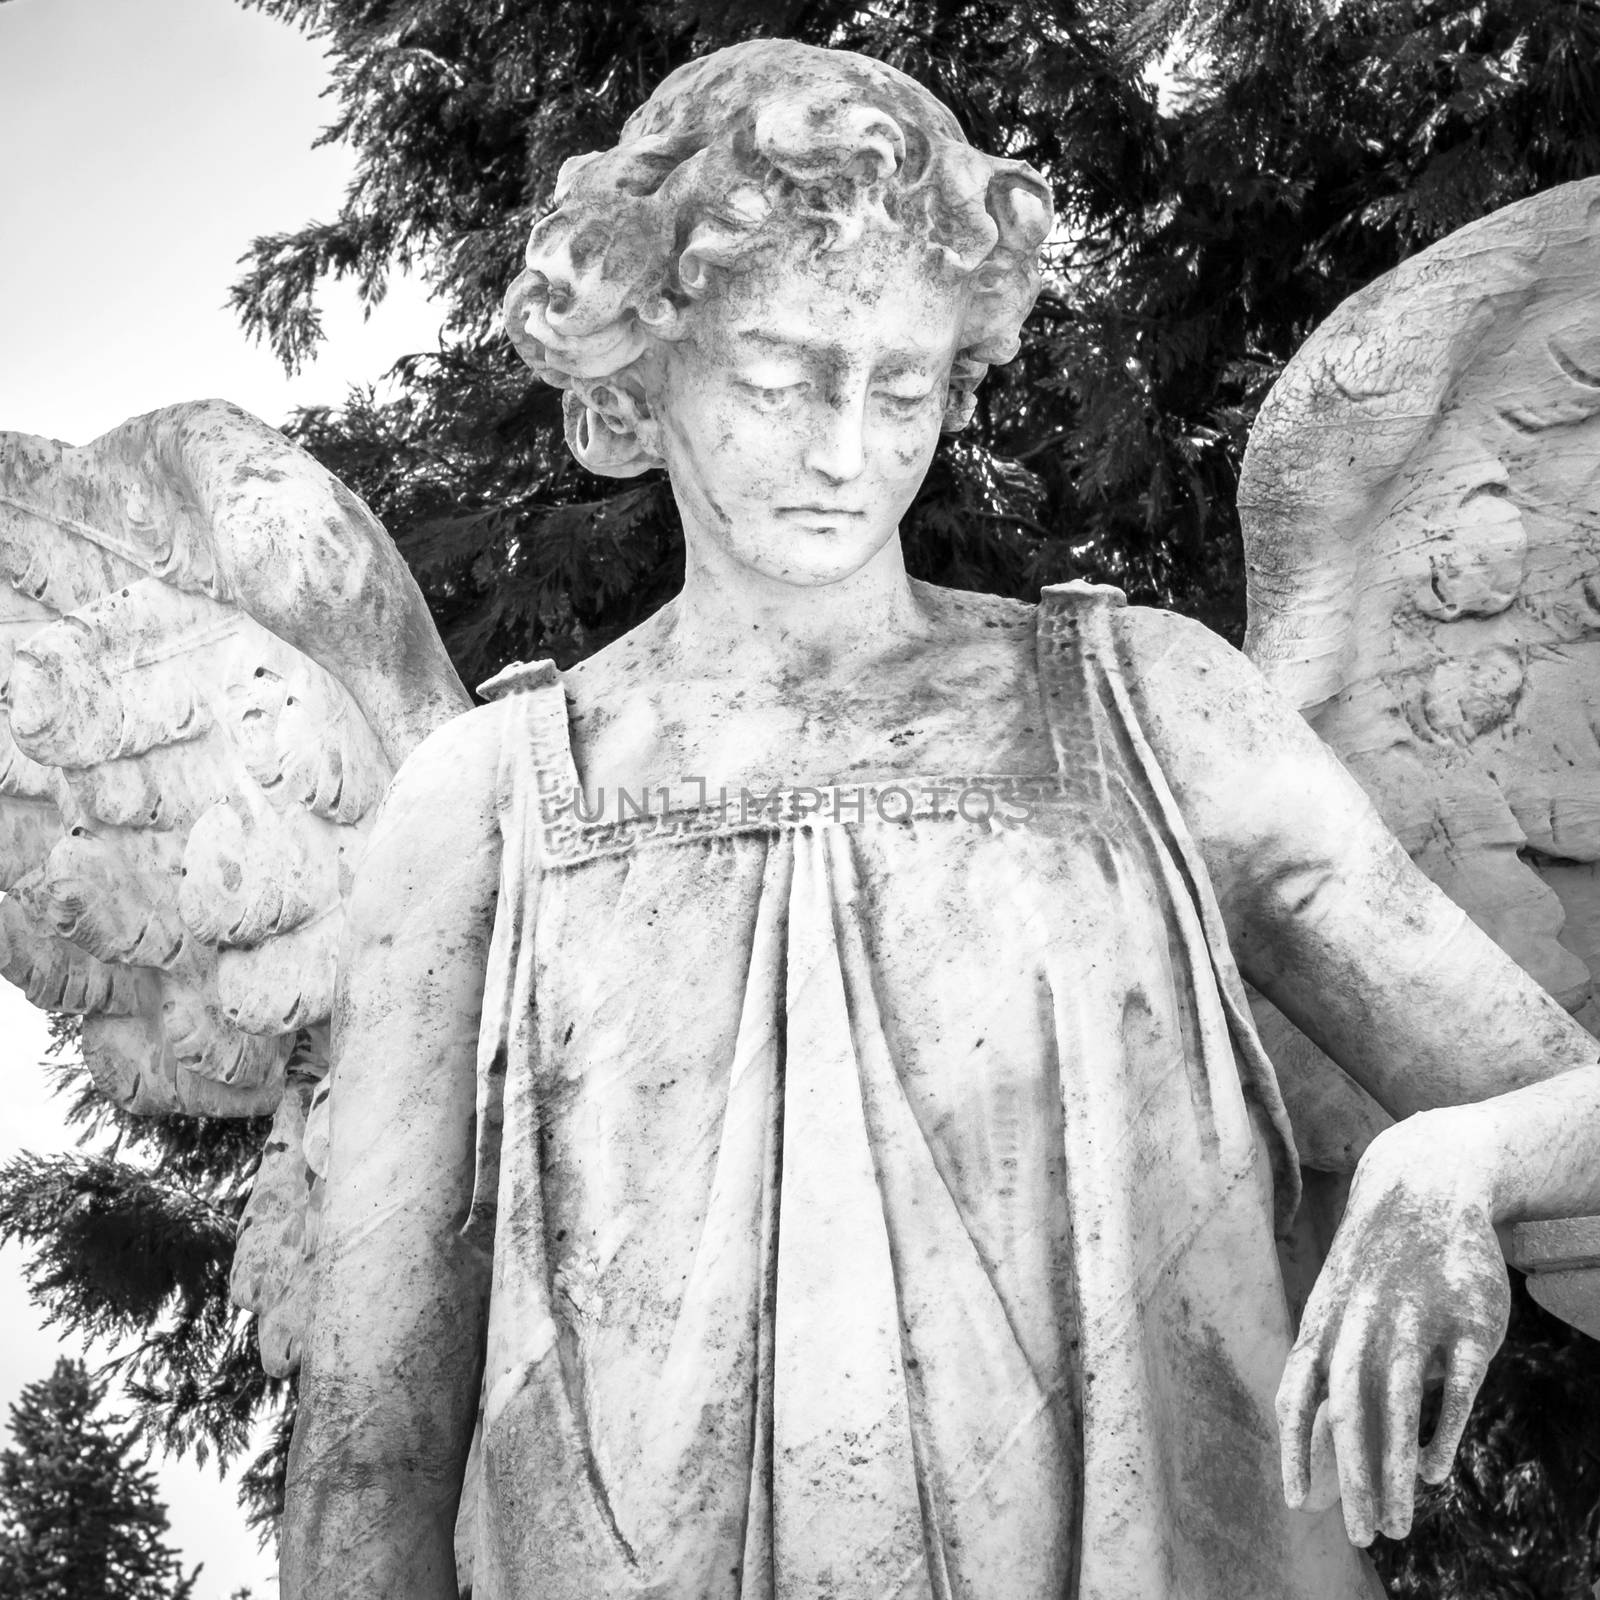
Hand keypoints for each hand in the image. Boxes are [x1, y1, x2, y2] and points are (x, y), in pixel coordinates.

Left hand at [1275, 1120, 1510, 1545]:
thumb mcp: (1339, 1313)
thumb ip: (1326, 1380)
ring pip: (1397, 1396)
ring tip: (1397, 1522)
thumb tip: (1310, 1453)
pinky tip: (1436, 1471)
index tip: (1297, 1503)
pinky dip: (1442, 1426)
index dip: (1295, 1446)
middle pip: (1348, 1403)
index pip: (1297, 1391)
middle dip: (1351, 1472)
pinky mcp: (1468, 1317)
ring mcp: (1414, 1314)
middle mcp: (1362, 1318)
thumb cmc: (1374, 1270)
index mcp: (1324, 1321)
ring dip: (1395, 1463)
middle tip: (1361, 1536)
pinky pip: (1454, 1381)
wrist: (1424, 1184)